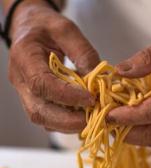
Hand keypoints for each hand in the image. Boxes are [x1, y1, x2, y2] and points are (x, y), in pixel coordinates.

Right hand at [8, 1, 98, 132]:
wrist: (30, 28)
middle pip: (39, 111)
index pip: (42, 84)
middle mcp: (20, 80)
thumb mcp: (67, 30)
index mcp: (24, 57)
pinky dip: (67, 123)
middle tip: (94, 119)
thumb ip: (84, 54)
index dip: (67, 96)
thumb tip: (99, 82)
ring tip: (91, 119)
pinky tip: (83, 117)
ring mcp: (25, 94)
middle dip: (68, 120)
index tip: (91, 99)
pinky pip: (48, 119)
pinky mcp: (35, 101)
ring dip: (69, 125)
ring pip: (43, 119)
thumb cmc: (47, 27)